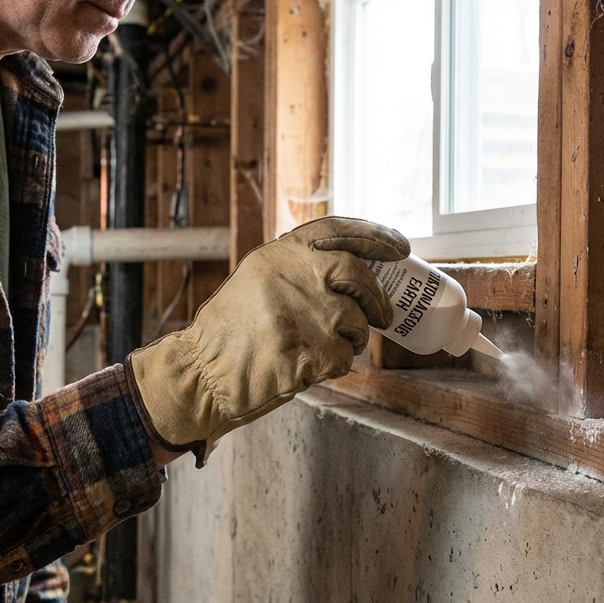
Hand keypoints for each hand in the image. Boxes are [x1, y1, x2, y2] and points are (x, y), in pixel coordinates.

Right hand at [127, 216, 409, 460]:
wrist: (203, 372)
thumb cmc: (232, 330)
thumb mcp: (258, 278)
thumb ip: (297, 268)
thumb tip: (355, 267)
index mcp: (280, 254)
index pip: (339, 230)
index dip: (376, 236)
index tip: (400, 247)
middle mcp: (295, 276)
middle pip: (358, 276)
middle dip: (377, 297)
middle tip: (384, 314)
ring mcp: (305, 315)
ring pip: (357, 322)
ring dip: (354, 338)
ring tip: (328, 345)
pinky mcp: (311, 352)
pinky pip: (345, 357)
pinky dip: (337, 364)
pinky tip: (312, 365)